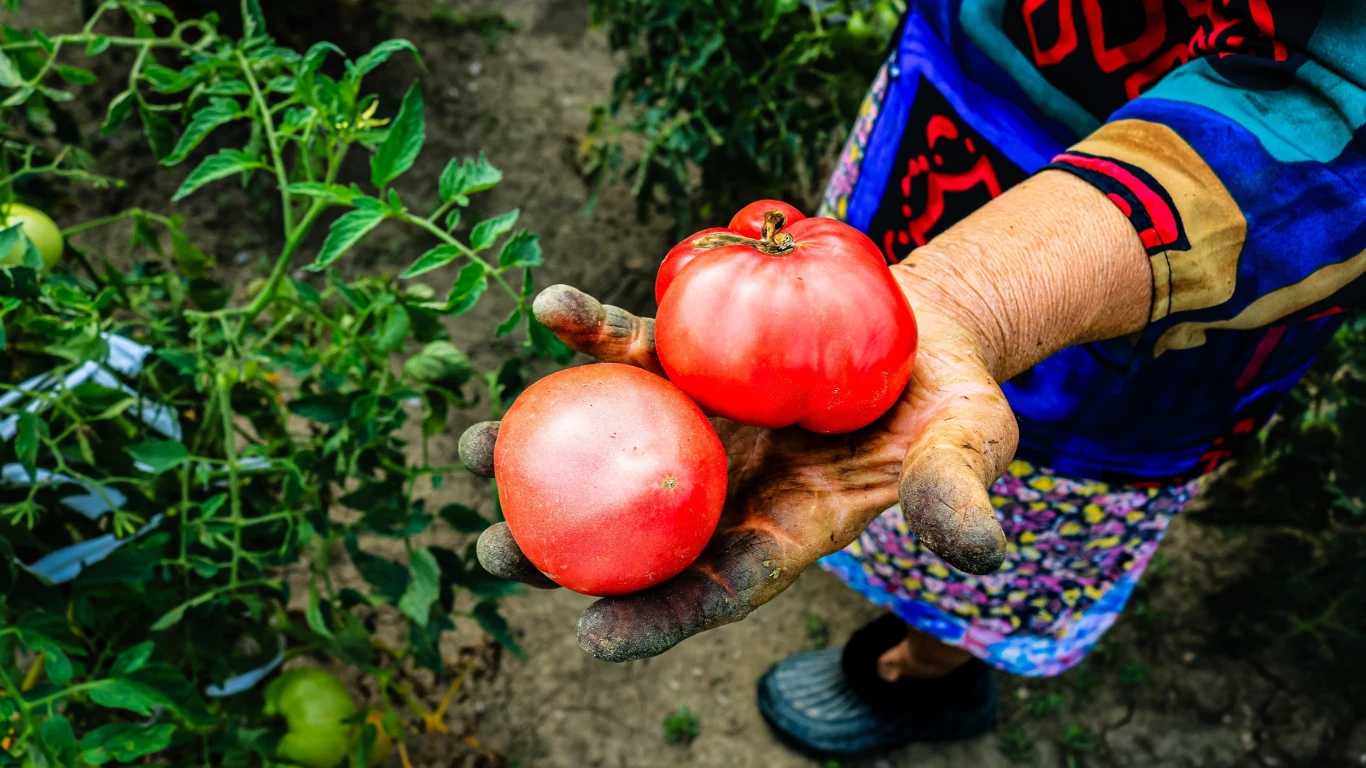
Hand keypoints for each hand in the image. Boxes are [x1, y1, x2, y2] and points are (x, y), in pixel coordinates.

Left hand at [461, 282, 1015, 661]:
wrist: (928, 329)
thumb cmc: (952, 404)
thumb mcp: (972, 447)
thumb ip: (958, 497)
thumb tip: (979, 553)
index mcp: (784, 528)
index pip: (715, 588)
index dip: (657, 618)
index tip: (593, 638)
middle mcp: (727, 484)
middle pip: (631, 531)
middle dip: (555, 551)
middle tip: (491, 550)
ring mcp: (703, 421)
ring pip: (608, 443)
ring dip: (535, 446)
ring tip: (471, 447)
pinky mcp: (697, 355)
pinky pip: (637, 345)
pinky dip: (593, 331)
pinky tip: (550, 307)